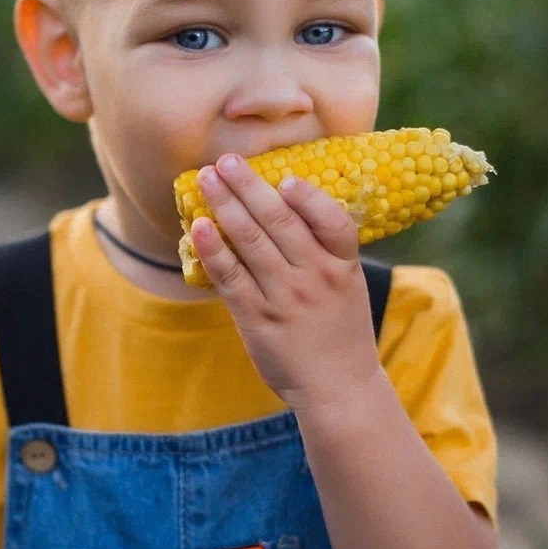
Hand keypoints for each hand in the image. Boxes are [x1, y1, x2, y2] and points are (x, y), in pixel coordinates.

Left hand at [191, 155, 380, 412]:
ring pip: (252, 242)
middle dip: (249, 186)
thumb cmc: (340, 332)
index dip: (308, 197)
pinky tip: (198, 227)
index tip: (285, 177)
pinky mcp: (258, 319)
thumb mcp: (348, 286)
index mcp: (343, 266)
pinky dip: (214, 249)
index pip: (332, 221)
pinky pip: (231, 277)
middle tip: (226, 160)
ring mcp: (286, 298)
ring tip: (207, 180)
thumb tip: (285, 204)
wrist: (338, 387)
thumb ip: (325, 250)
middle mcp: (315, 278)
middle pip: (280, 222)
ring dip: (226, 206)